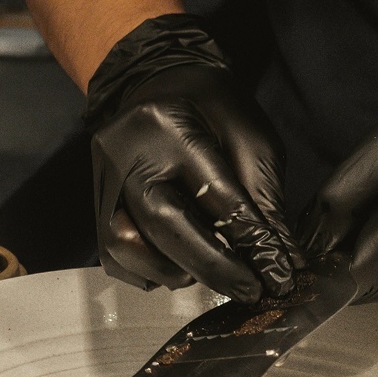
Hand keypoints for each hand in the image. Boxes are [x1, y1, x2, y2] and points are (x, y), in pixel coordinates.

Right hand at [87, 15, 298, 302]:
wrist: (156, 84)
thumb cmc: (211, 110)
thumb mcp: (251, 139)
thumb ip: (265, 200)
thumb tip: (281, 261)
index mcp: (167, 125)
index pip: (215, 195)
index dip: (251, 242)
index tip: (278, 277)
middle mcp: (124, 155)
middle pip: (165, 226)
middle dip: (214, 267)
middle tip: (250, 291)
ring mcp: (102, 182)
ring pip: (133, 250)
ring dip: (180, 272)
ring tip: (215, 271)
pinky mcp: (96, 207)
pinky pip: (118, 259)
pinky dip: (153, 272)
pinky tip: (181, 265)